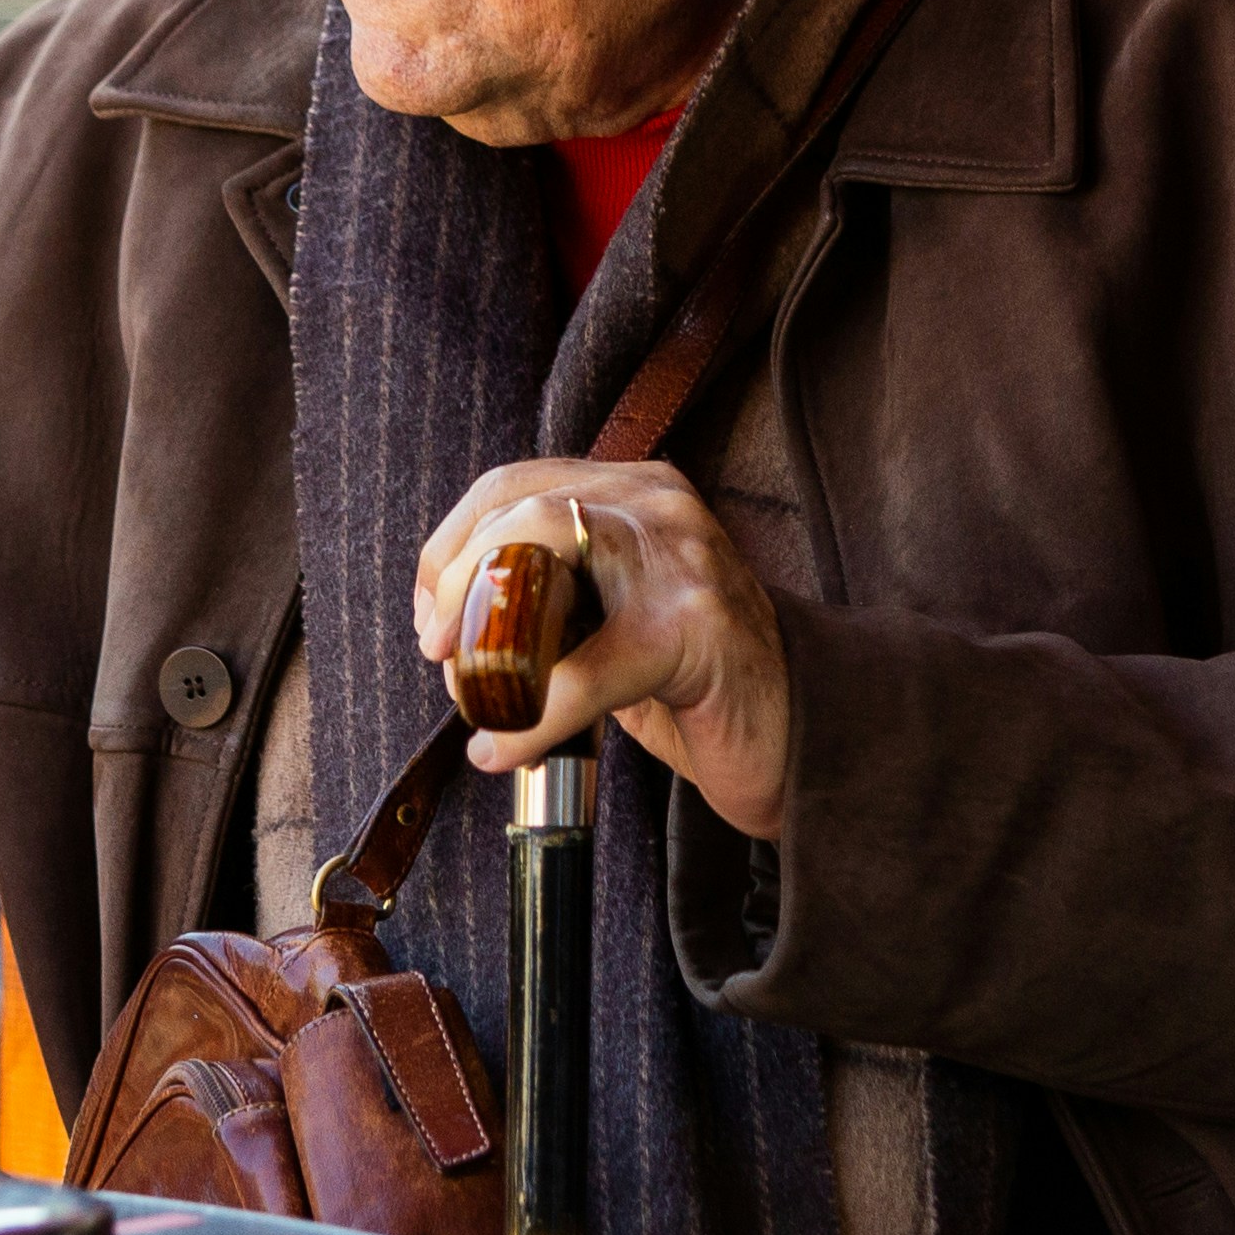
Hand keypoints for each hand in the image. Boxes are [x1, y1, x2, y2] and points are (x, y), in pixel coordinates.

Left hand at [411, 461, 795, 837]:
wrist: (801, 734)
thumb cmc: (699, 681)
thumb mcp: (620, 612)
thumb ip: (556, 592)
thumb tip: (455, 626)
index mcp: (635, 491)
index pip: (510, 484)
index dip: (451, 549)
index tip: (433, 617)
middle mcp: (659, 505)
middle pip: (517, 507)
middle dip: (457, 581)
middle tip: (440, 652)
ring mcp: (681, 560)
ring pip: (542, 554)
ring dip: (484, 632)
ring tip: (472, 693)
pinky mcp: (695, 630)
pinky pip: (584, 670)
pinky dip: (529, 719)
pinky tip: (503, 751)